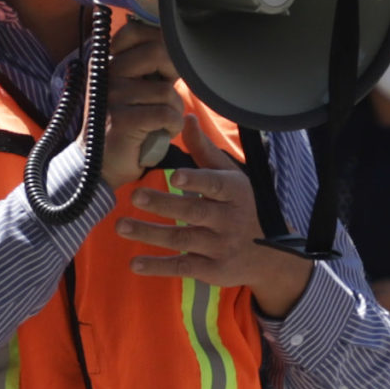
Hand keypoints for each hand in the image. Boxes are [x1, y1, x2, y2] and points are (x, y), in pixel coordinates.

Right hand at [98, 22, 184, 192]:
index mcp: (105, 64)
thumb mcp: (128, 93)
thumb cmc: (120, 130)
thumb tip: (172, 48)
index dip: (161, 50)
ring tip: (163, 124)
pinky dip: (172, 127)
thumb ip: (142, 70)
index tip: (164, 74)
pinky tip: (163, 134)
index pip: (135, 32)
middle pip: (158, 54)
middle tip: (168, 101)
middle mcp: (106, 75)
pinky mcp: (123, 119)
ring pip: (167, 92)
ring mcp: (112, 96)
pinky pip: (166, 114)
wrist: (97, 169)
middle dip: (173, 80)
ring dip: (174, 112)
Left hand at [117, 119, 315, 317]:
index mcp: (234, 192)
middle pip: (193, 212)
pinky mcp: (211, 270)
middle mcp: (229, 220)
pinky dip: (158, 267)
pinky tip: (135, 263)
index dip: (196, 181)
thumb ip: (205, 151)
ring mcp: (220, 247)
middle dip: (163, 204)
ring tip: (121, 226)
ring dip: (149, 233)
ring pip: (182, 240)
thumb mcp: (231, 177)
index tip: (175, 176)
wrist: (269, 255)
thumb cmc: (243, 207)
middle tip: (135, 196)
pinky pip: (182, 267)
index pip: (215, 185)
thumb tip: (186, 117)